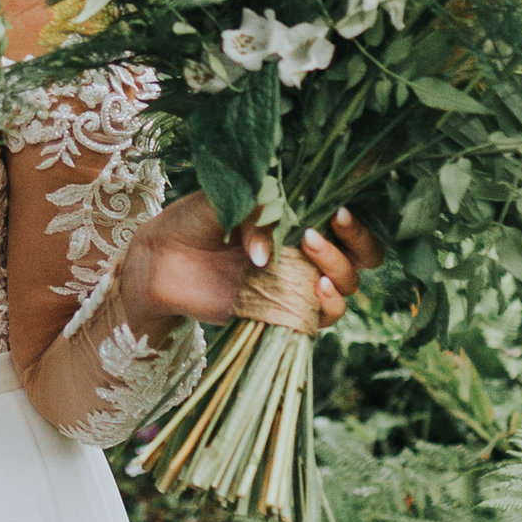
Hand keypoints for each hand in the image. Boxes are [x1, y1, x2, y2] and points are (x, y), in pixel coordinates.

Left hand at [116, 195, 382, 341]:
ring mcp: (296, 285)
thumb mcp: (227, 203)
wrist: (160, 258)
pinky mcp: (280, 313)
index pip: (351, 224)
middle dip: (355, 246)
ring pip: (345, 287)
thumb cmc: (195, 220)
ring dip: (338, 272)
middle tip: (313, 234)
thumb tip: (267, 255)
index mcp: (303, 220)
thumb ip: (254, 214)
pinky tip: (314, 289)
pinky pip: (319, 318)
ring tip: (306, 252)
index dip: (357, 222)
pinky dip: (326, 306)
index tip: (339, 211)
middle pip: (361, 259)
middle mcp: (307, 253)